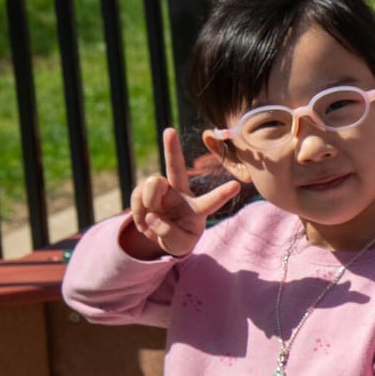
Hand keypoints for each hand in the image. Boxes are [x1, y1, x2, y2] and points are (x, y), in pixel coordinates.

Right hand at [127, 127, 239, 257]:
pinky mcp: (145, 191)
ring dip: (149, 202)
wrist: (162, 235)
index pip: (212, 201)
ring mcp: (163, 190)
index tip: (237, 185)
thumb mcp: (179, 245)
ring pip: (152, 184)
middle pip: (177, 168)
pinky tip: (144, 221)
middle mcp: (181, 193)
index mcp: (198, 208)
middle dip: (172, 149)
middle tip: (169, 130)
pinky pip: (137, 196)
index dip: (223, 194)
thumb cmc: (179, 238)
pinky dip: (137, 211)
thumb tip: (152, 216)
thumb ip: (168, 234)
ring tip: (152, 220)